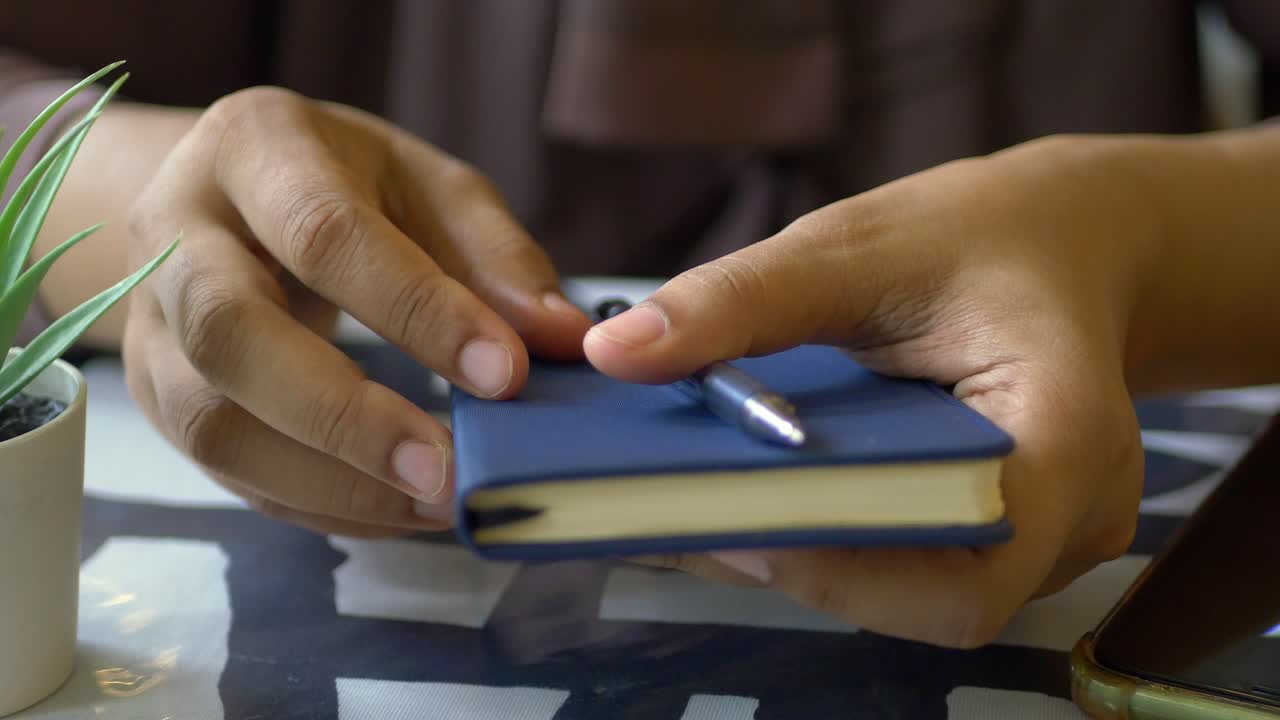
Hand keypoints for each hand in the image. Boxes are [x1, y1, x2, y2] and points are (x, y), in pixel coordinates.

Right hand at [123, 87, 590, 536]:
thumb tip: (563, 338)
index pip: (326, 234)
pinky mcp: (155, 395)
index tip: (505, 374)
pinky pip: (226, 470)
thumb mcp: (425, 185)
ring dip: (327, 480)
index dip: (417, 310)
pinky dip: (317, 504)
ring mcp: (151, 323)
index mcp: (253, 150)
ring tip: (434, 504)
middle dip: (344, 415)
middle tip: (446, 470)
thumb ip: (493, 256)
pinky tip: (397, 512)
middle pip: (232, 333)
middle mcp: (178, 234)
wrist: (222, 197)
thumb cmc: (342, 185)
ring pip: (210, 421)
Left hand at [584, 136, 1154, 647]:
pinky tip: (745, 493)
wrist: (1058, 240)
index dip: (836, 569)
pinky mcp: (1000, 537)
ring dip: (798, 554)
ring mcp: (1045, 541)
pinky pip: (907, 564)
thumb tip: (614, 352)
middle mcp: (1074, 516)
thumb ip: (740, 299)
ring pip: (908, 590)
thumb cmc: (972, 234)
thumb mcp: (853, 245)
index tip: (721, 517)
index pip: (958, 575)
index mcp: (1068, 440)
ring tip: (688, 500)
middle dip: (797, 562)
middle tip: (671, 510)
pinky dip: (824, 538)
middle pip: (925, 597)